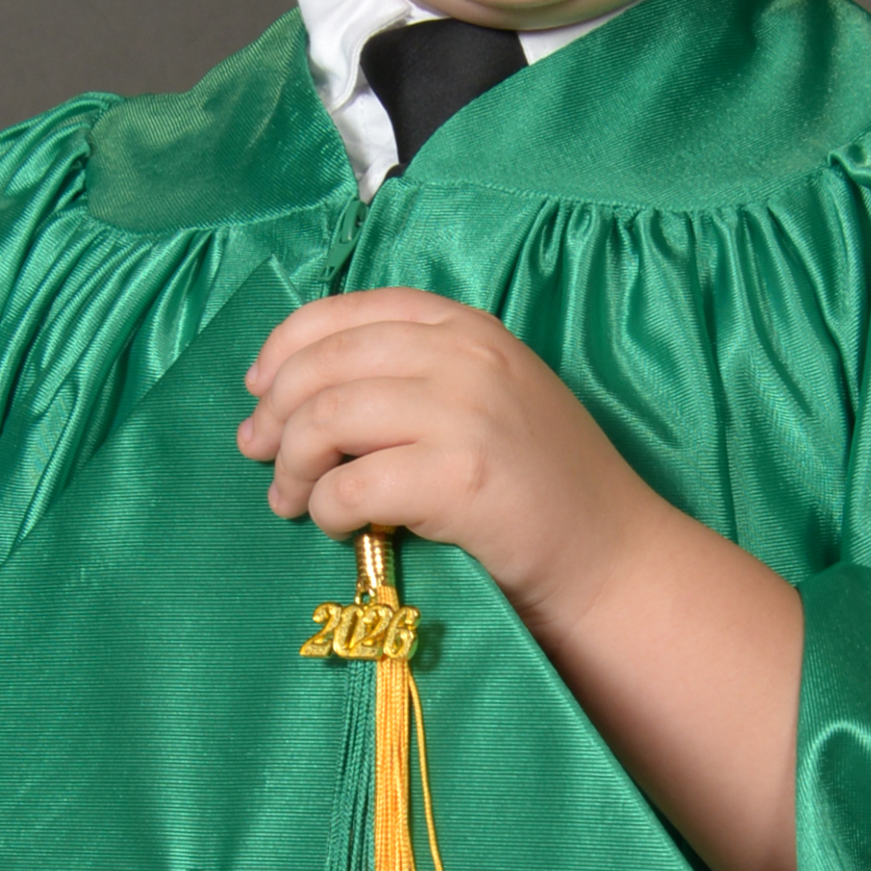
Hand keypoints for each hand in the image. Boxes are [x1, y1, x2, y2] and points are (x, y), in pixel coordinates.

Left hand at [240, 287, 807, 870]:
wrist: (612, 557)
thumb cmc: (541, 486)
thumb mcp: (486, 396)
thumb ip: (414, 373)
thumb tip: (299, 390)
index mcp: (466, 327)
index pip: (346, 312)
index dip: (287, 346)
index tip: (259, 388)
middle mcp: (465, 356)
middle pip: (326, 364)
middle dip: (275, 411)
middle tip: (258, 453)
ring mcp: (465, 412)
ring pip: (328, 417)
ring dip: (291, 463)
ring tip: (288, 499)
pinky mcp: (460, 477)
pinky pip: (352, 483)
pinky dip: (326, 506)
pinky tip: (334, 524)